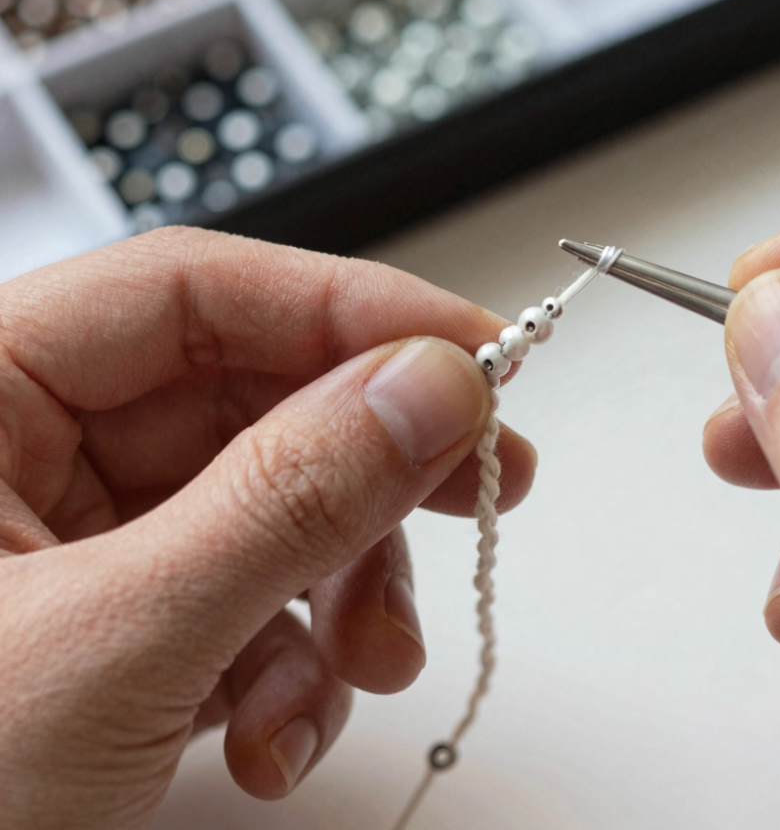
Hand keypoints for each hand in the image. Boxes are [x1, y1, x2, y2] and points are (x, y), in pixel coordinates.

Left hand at [0, 228, 535, 829]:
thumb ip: (283, 504)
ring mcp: (84, 538)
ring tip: (367, 667)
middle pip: (255, 399)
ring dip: (344, 592)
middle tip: (483, 482)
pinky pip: (250, 597)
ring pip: (273, 506)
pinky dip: (294, 665)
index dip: (350, 308)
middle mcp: (33, 451)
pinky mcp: (125, 617)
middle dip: (374, 465)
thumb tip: (430, 391)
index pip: (196, 294)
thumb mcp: (111, 644)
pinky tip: (280, 736)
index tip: (473, 354)